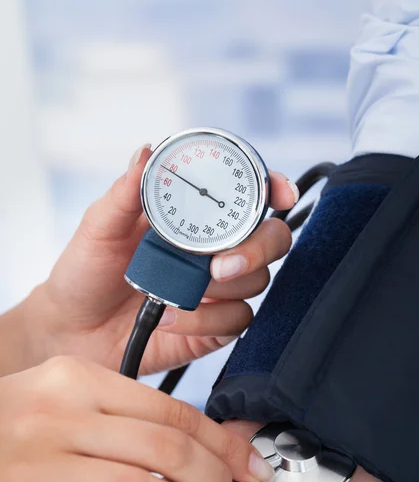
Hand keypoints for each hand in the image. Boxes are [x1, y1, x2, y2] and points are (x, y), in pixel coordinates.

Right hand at [0, 358, 274, 481]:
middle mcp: (62, 418)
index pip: (170, 411)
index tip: (246, 463)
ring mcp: (40, 467)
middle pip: (162, 449)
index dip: (219, 441)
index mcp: (81, 380)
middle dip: (211, 478)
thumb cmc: (21, 414)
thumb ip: (125, 405)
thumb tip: (194, 437)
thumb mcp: (69, 388)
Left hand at [22, 144, 295, 374]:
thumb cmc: (86, 272)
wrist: (74, 329)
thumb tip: (146, 152)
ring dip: (222, 288)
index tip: (281, 193)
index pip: (246, 196)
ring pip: (258, 280)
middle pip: (271, 238)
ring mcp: (218, 289)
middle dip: (258, 248)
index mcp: (193, 217)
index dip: (273, 189)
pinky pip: (237, 320)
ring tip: (175, 294)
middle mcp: (212, 250)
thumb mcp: (100, 227)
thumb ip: (125, 194)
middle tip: (221, 265)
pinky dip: (205, 321)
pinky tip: (169, 319)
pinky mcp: (215, 325)